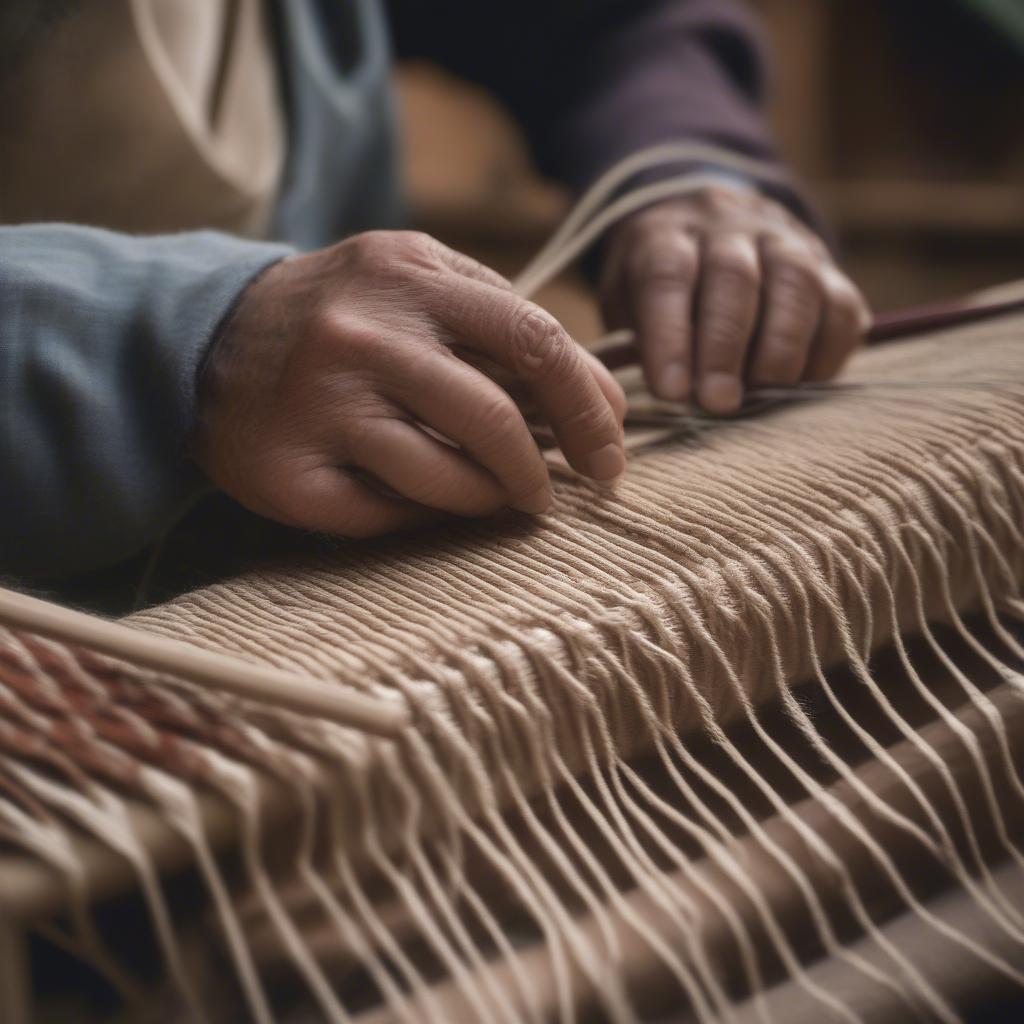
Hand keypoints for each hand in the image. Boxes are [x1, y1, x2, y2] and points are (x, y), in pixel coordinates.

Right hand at [193, 231, 625, 537]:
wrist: (206, 342)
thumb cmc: (338, 319)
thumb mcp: (411, 284)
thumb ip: (494, 322)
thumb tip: (593, 396)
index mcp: (409, 273)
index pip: (534, 338)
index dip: (589, 402)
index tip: (611, 444)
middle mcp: (363, 332)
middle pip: (496, 416)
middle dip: (551, 466)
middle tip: (568, 491)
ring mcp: (321, 403)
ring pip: (448, 477)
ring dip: (493, 498)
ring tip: (502, 497)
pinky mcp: (292, 470)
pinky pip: (389, 514)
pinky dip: (428, 516)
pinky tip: (429, 502)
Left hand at [599, 186, 870, 412]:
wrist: (707, 226)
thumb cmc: (658, 287)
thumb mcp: (624, 300)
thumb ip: (637, 338)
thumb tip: (671, 397)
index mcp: (667, 235)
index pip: (667, 278)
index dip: (670, 337)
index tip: (672, 392)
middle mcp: (730, 229)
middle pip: (734, 279)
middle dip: (726, 348)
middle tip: (719, 402)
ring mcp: (786, 243)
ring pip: (796, 285)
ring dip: (781, 350)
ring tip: (763, 395)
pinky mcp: (829, 269)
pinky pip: (841, 307)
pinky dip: (826, 353)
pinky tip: (802, 386)